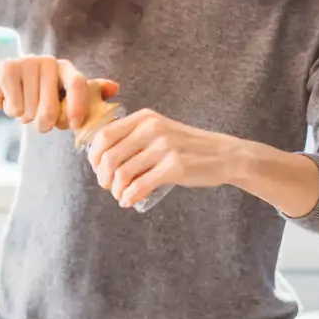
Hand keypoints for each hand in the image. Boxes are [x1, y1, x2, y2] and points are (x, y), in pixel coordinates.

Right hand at [0, 56, 118, 132]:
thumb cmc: (33, 94)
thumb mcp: (60, 96)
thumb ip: (86, 95)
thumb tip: (115, 88)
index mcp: (65, 68)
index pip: (78, 84)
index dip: (78, 108)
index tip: (74, 125)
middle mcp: (48, 61)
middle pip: (52, 107)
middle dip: (45, 124)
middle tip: (39, 123)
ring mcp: (27, 62)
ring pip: (31, 110)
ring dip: (26, 118)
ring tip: (22, 107)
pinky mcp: (7, 68)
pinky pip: (15, 106)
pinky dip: (12, 112)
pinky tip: (10, 101)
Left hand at [87, 109, 237, 207]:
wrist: (224, 154)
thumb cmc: (188, 146)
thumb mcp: (160, 131)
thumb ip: (135, 137)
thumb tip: (103, 159)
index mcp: (144, 118)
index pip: (105, 135)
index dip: (94, 156)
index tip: (97, 168)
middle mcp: (152, 129)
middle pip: (110, 156)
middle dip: (103, 176)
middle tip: (108, 186)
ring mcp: (164, 147)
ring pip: (123, 173)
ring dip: (116, 189)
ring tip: (120, 195)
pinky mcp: (175, 167)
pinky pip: (140, 185)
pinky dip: (130, 196)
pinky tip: (128, 201)